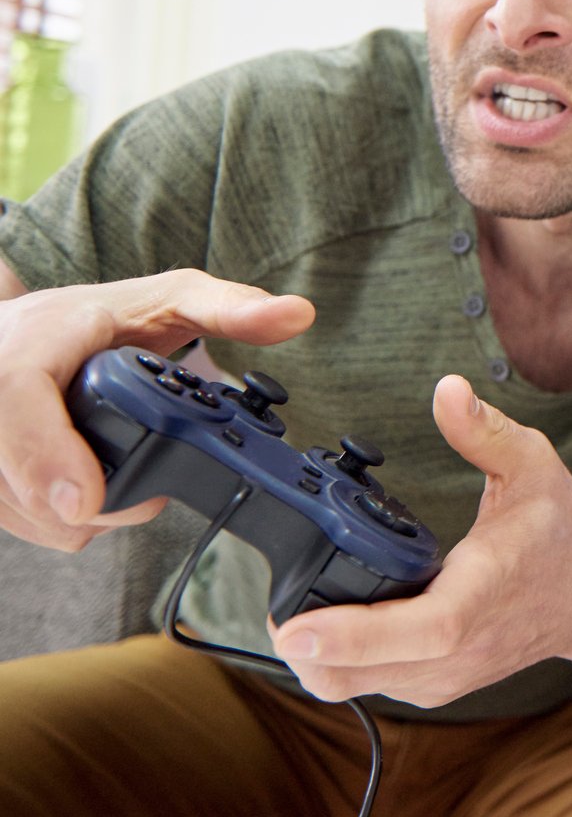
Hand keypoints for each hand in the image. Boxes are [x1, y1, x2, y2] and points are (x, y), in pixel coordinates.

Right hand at [0, 270, 313, 550]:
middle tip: (133, 501)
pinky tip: (76, 490)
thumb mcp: (169, 298)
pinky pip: (3, 514)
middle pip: (16, 467)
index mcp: (39, 333)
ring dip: (67, 516)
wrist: (31, 332)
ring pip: (10, 503)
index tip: (87, 501)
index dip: (46, 453)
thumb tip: (298, 314)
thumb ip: (230, 307)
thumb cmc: (102, 320)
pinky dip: (44, 518)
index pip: (16, 390)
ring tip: (108, 484)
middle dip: (82, 503)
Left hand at [273, 375, 571, 707]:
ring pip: (354, 687)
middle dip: (303, 650)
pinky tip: (340, 622)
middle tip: (278, 606)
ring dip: (318, 657)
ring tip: (302, 610)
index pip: (417, 629)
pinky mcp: (437, 686)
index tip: (295, 629)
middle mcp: (461, 648)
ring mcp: (447, 676)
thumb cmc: (560, 530)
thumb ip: (484, 430)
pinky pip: (371, 685)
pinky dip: (342, 661)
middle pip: (358, 674)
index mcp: (481, 595)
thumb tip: (447, 389)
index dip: (350, 634)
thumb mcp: (532, 465)